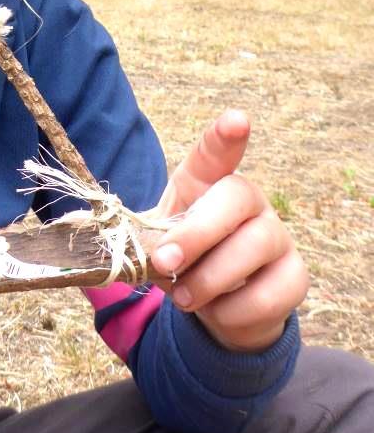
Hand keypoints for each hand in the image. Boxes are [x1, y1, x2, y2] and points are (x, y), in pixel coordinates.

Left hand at [149, 110, 308, 352]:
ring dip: (207, 280)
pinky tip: (217, 309)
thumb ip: (146, 240)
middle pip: (235, 198)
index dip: (224, 137)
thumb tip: (138, 250)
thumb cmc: (183, 258)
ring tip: (183, 296)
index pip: (216, 153)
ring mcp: (278, 236)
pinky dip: (229, 311)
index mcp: (208, 184)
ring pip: (251, 249)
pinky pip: (264, 295)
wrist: (215, 304)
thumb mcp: (157, 243)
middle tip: (163, 261)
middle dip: (195, 234)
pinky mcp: (295, 277)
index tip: (237, 121)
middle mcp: (249, 200)